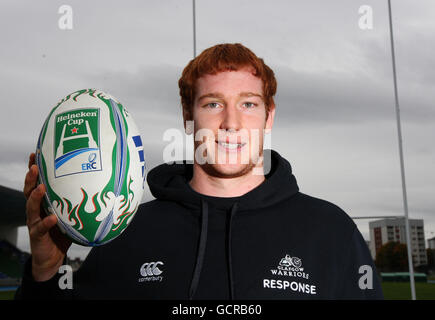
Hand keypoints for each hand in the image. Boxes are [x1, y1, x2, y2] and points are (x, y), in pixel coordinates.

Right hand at [23, 153, 71, 281]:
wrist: (52, 258)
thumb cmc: (63, 232)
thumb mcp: (72, 214)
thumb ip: (80, 202)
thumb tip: (103, 186)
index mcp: (44, 202)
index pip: (38, 182)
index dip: (35, 169)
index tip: (36, 153)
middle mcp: (37, 209)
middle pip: (29, 190)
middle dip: (30, 177)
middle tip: (33, 166)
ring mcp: (35, 222)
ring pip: (30, 206)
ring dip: (35, 196)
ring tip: (41, 187)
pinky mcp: (37, 235)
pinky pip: (40, 227)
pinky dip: (47, 222)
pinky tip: (52, 218)